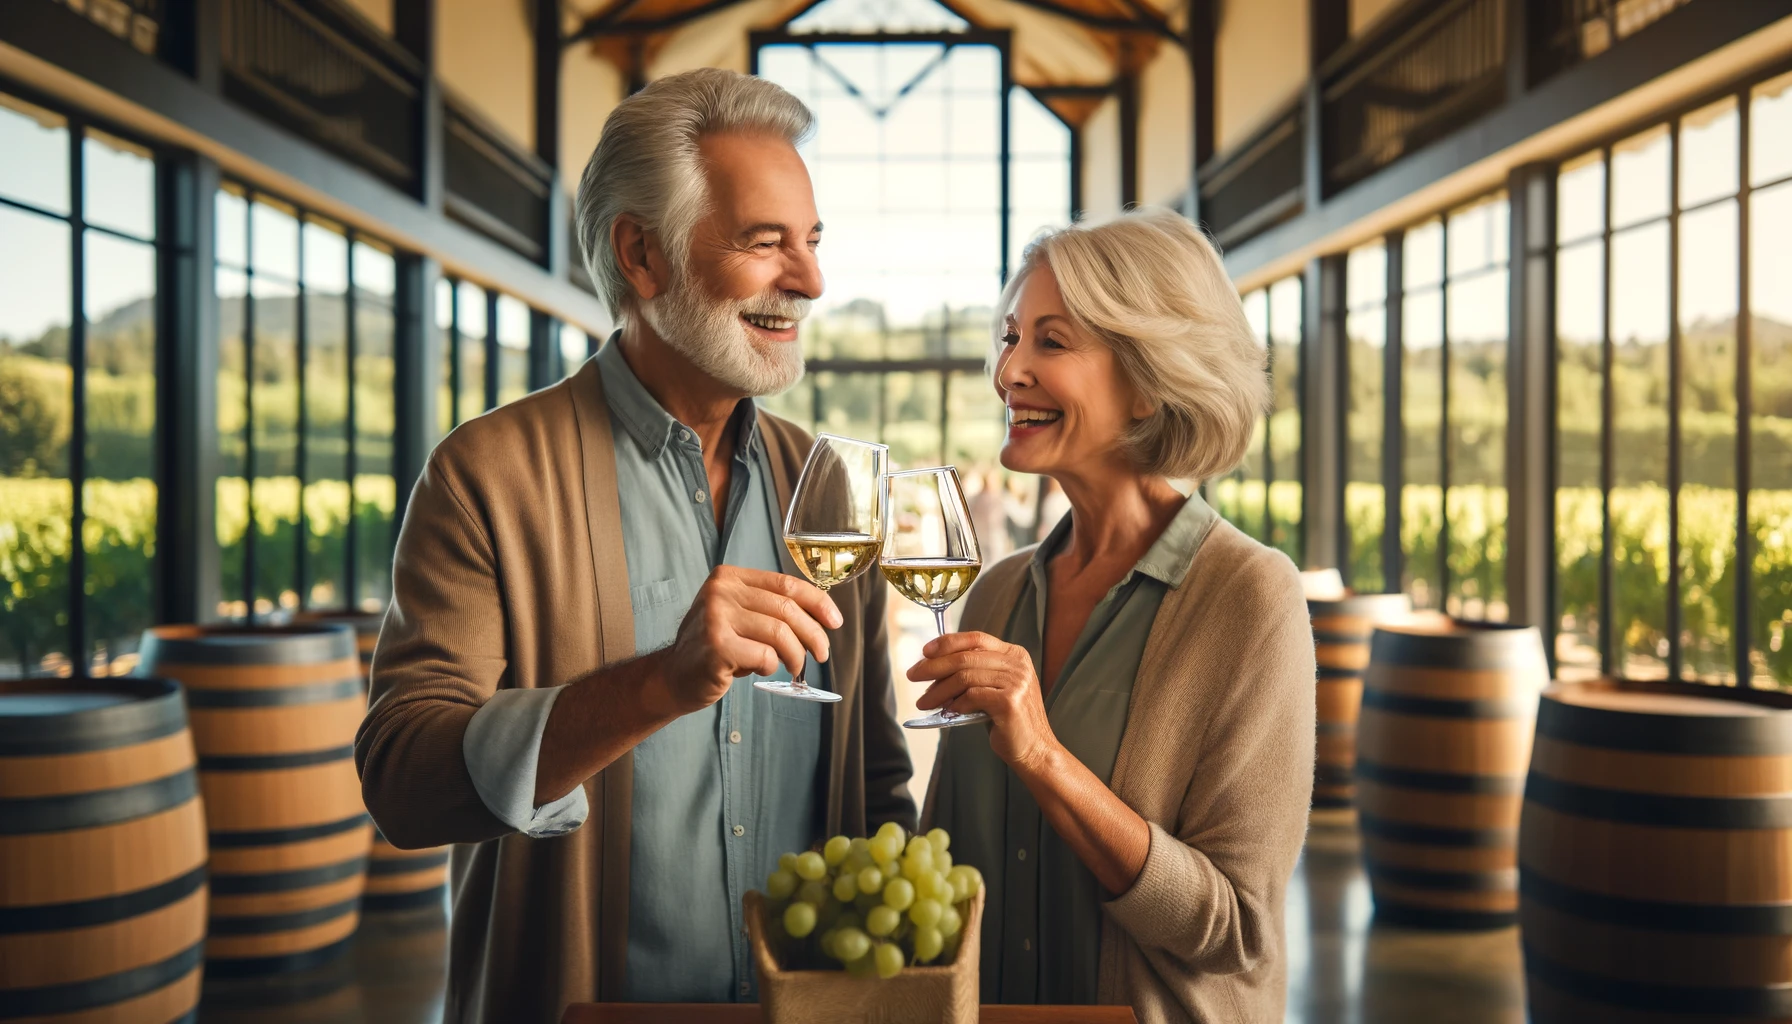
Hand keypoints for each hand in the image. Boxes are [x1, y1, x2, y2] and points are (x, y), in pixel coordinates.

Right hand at [655, 566, 842, 715]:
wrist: (673, 677)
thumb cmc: (715, 648)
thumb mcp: (739, 617)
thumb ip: (770, 609)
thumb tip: (822, 615)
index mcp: (728, 577)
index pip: (785, 583)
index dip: (817, 602)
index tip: (835, 621)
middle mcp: (720, 591)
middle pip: (786, 608)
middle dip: (813, 634)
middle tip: (821, 654)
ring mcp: (716, 617)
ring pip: (780, 633)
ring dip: (795, 655)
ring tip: (795, 667)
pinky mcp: (716, 646)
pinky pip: (764, 655)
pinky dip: (770, 666)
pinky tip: (761, 670)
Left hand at [907, 632, 1056, 768]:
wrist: (1035, 750)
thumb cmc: (1009, 722)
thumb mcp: (994, 689)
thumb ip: (974, 674)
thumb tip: (933, 669)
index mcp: (1015, 655)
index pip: (975, 639)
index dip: (947, 642)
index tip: (925, 651)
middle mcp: (1017, 664)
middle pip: (964, 657)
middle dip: (933, 667)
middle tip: (914, 675)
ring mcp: (1016, 682)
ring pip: (964, 677)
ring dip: (938, 690)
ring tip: (924, 702)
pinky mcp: (1009, 701)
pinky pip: (971, 696)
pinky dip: (954, 704)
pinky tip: (948, 712)